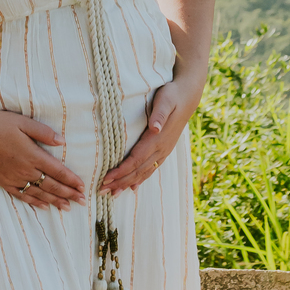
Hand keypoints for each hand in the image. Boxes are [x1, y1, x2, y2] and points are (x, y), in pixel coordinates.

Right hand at [0, 111, 85, 211]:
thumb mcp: (22, 122)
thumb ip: (43, 132)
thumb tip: (62, 141)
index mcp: (33, 155)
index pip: (58, 171)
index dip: (72, 180)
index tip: (83, 187)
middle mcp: (26, 170)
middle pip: (52, 185)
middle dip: (69, 194)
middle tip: (82, 202)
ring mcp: (14, 178)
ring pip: (39, 193)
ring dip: (55, 201)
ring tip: (67, 207)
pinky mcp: (4, 182)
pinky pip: (23, 196)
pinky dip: (35, 202)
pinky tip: (44, 206)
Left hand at [99, 78, 194, 195]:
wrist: (187, 97)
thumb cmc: (172, 95)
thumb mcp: (165, 100)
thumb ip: (160, 114)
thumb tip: (155, 127)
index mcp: (157, 138)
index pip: (136, 159)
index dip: (122, 170)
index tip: (107, 178)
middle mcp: (161, 148)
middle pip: (138, 170)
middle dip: (120, 182)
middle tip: (102, 190)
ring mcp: (164, 151)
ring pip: (144, 172)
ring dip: (127, 184)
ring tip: (113, 194)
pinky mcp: (164, 150)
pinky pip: (151, 169)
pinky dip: (140, 179)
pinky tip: (132, 187)